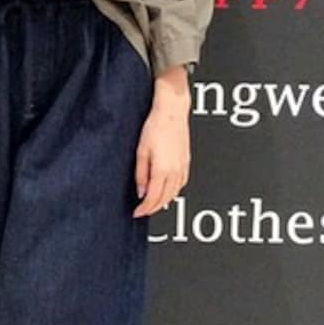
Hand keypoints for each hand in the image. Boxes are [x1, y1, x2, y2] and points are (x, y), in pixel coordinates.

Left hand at [132, 71, 190, 216]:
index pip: (153, 198)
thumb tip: (141, 192)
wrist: (172, 111)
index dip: (144, 209)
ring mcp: (183, 167)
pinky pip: (181, 184)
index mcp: (163, 170)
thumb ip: (141, 174)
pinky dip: (173, 192)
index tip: (136, 213)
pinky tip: (167, 191)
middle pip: (165, 199)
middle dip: (153, 208)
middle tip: (142, 210)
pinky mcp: (186, 162)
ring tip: (152, 203)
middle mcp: (175, 171)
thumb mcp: (141, 151)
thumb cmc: (155, 127)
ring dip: (163, 201)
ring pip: (175, 193)